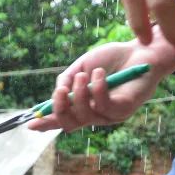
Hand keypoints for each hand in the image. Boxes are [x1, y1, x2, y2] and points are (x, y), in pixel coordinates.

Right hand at [28, 26, 174, 132]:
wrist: (143, 50)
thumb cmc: (114, 58)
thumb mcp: (84, 64)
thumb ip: (68, 78)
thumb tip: (57, 93)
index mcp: (86, 105)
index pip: (64, 118)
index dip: (47, 123)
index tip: (31, 123)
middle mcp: (97, 114)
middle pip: (70, 124)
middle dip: (60, 109)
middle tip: (60, 91)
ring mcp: (111, 115)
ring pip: (85, 116)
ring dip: (79, 95)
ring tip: (84, 75)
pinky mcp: (125, 110)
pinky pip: (104, 107)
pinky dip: (97, 89)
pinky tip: (99, 75)